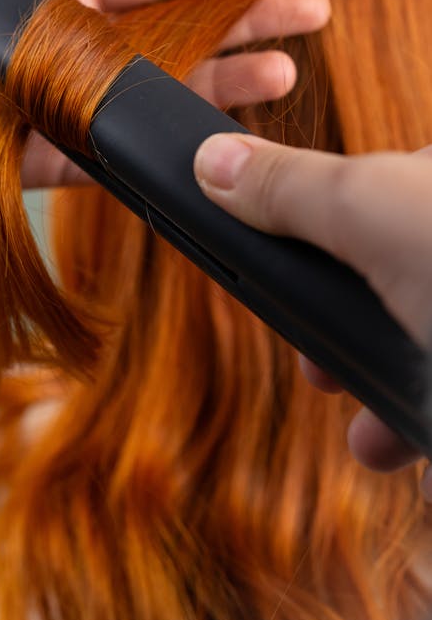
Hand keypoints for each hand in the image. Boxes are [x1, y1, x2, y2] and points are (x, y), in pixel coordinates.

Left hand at [0, 0, 329, 189]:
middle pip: (186, 28)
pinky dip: (175, 146)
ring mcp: (83, 100)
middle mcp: (88, 44)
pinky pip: (131, 150)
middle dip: (250, 18)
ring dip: (229, 82)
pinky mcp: (67, 155)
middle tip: (314, 10)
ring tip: (285, 71)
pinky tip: (221, 139)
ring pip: (172, 89)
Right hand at [193, 133, 431, 496]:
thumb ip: (286, 186)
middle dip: (343, 327)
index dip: (326, 224)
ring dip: (380, 393)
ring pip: (417, 344)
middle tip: (320, 368)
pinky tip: (409, 458)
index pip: (375, 187)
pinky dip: (420, 428)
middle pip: (390, 273)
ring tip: (365, 431)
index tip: (291, 267)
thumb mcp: (368, 210)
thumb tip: (208, 161)